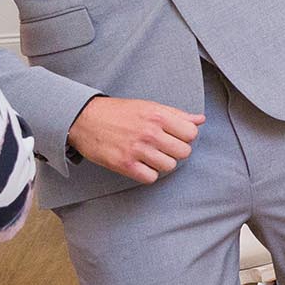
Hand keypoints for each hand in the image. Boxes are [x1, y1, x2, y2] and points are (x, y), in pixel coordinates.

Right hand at [67, 96, 202, 183]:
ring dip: (162, 163)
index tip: (174, 136)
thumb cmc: (119, 112)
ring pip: (169, 166)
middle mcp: (149, 132)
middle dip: (175, 151)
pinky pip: (151, 177)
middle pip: (184, 152)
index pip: (191, 133)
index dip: (185, 136)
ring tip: (150, 155)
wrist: (84, 119)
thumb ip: (177, 114)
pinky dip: (148, 174)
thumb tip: (200, 120)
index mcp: (158, 115)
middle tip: (162, 147)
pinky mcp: (124, 164)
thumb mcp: (149, 106)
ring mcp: (137, 149)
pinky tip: (141, 164)